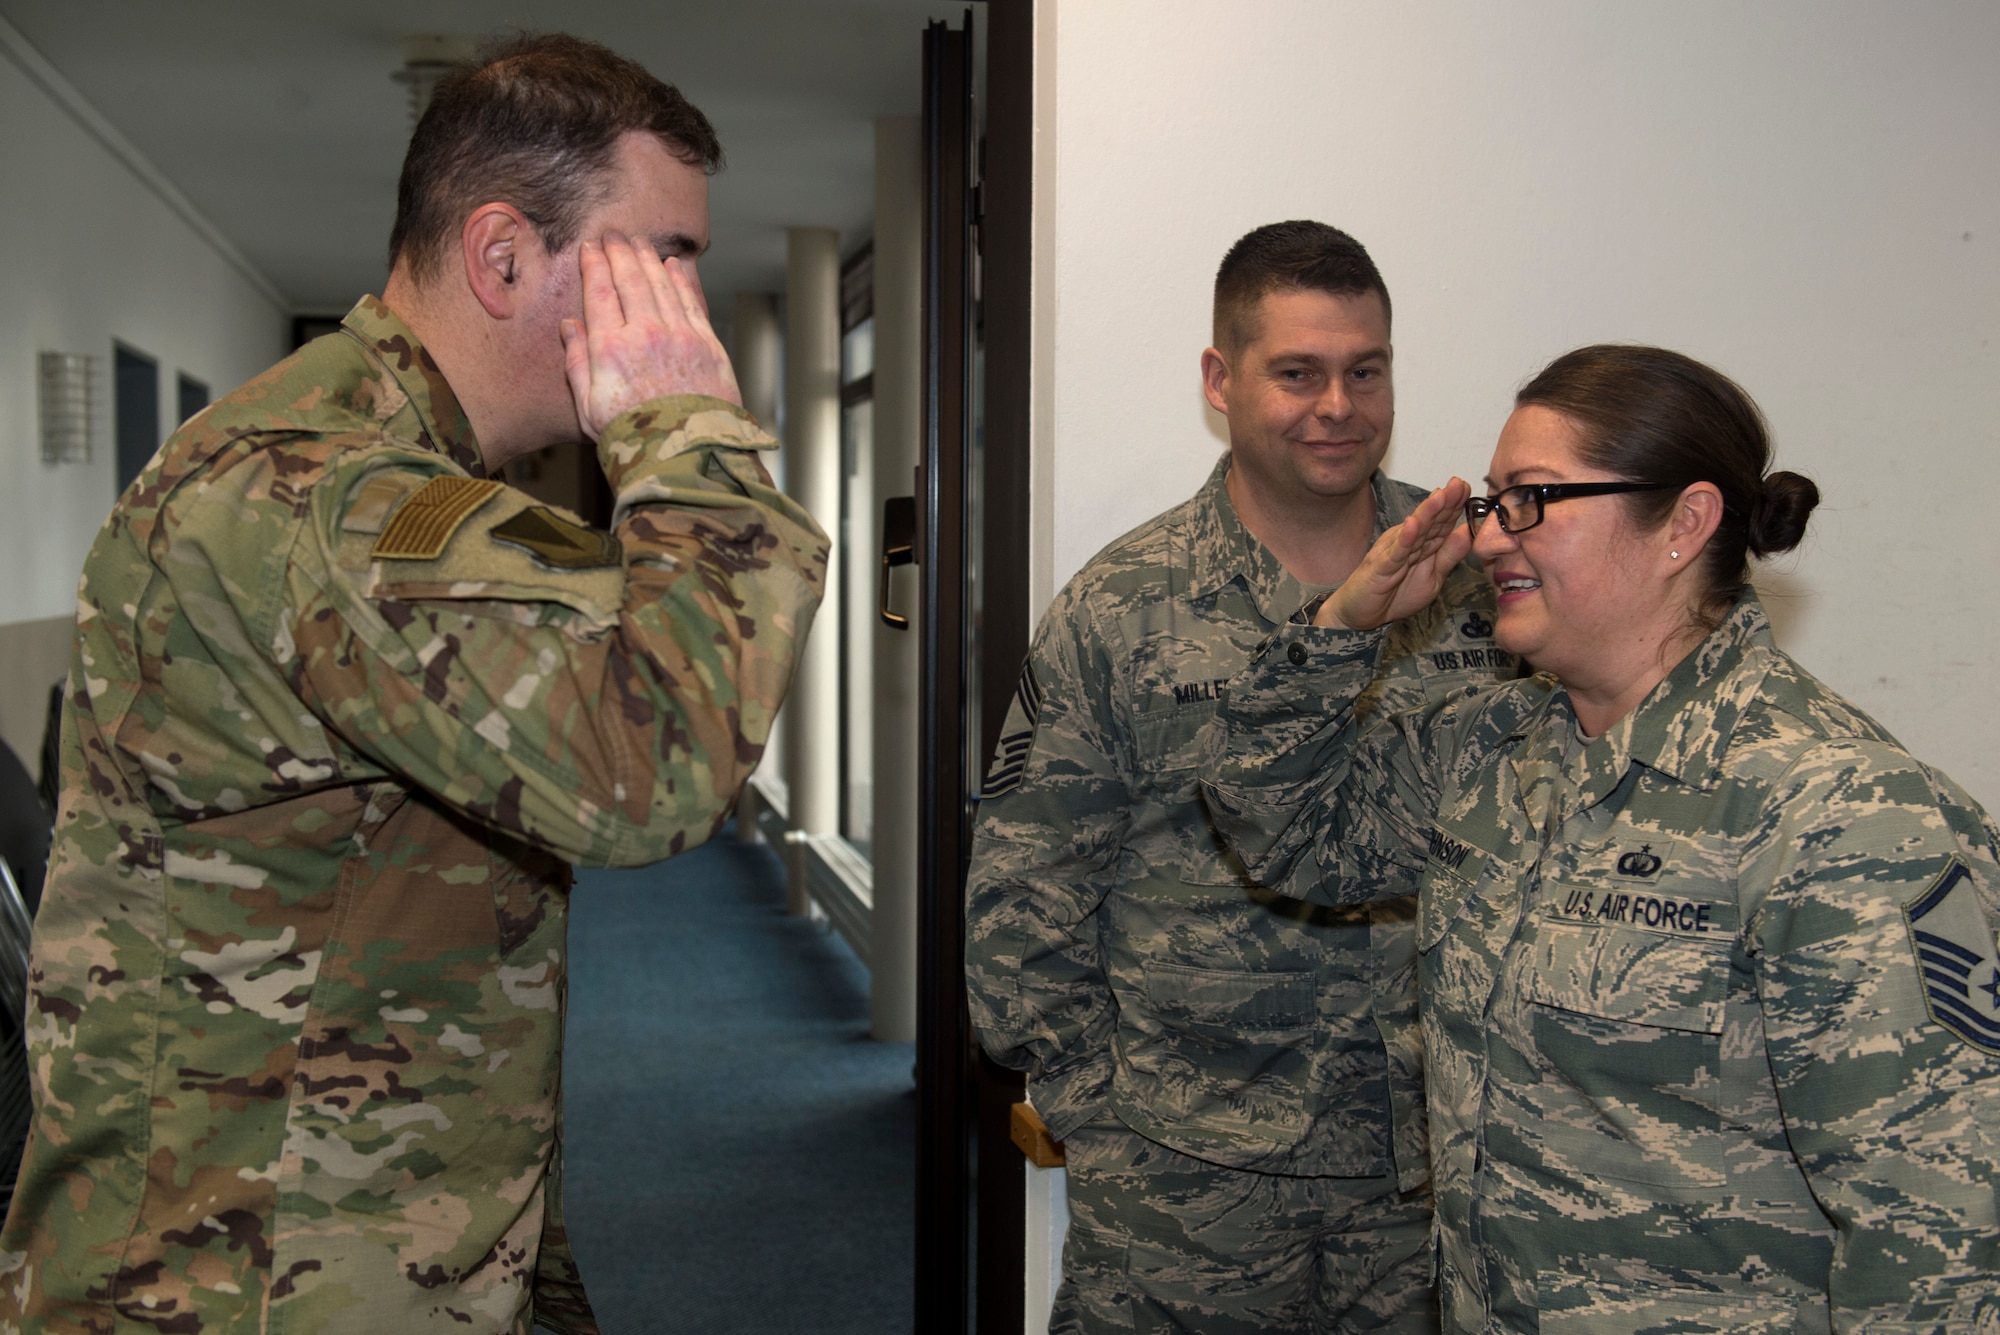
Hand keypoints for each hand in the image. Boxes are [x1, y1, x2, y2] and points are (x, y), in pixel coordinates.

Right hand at [560, 231, 741, 440]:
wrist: (685, 456)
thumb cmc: (631, 438)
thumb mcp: (587, 408)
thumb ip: (577, 363)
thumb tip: (569, 326)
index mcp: (610, 349)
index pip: (600, 292)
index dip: (595, 265)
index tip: (590, 248)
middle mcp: (645, 334)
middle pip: (631, 279)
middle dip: (620, 251)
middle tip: (613, 235)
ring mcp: (680, 336)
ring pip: (662, 284)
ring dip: (649, 259)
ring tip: (640, 243)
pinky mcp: (708, 344)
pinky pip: (691, 301)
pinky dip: (681, 279)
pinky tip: (674, 266)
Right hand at [1316, 478, 1473, 630]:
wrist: (1361, 615)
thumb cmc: (1395, 594)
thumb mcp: (1432, 578)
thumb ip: (1449, 556)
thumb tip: (1469, 532)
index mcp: (1423, 544)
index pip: (1441, 522)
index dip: (1455, 506)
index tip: (1467, 488)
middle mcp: (1409, 543)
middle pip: (1430, 521)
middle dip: (1445, 502)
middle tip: (1458, 483)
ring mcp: (1394, 552)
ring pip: (1414, 531)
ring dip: (1427, 513)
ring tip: (1441, 495)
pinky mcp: (1381, 567)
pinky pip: (1395, 552)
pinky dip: (1405, 539)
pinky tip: (1413, 524)